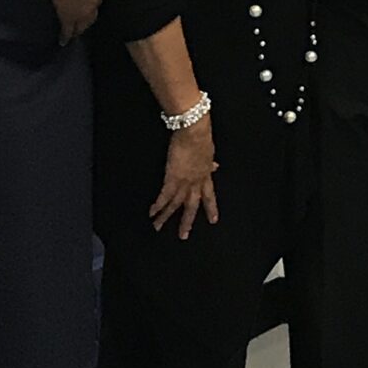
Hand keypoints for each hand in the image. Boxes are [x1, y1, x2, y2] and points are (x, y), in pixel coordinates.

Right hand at [44, 0, 108, 43]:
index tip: (89, 1)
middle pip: (92, 14)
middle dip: (89, 17)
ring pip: (82, 25)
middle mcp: (92, 4)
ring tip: (76, 34)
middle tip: (85, 21)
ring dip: (80, 29)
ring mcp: (80, 13)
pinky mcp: (67, 17)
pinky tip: (63, 42)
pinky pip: (67, 30)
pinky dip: (65, 36)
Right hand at [150, 122, 218, 238]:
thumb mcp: (209, 152)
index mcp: (205, 175)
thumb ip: (209, 163)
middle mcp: (196, 182)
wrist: (194, 131)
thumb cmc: (201, 137)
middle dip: (187, 221)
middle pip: (192, 206)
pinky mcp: (172, 178)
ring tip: (158, 228)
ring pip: (175, 204)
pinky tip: (152, 213)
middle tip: (183, 235)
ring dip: (166, 217)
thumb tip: (215, 166)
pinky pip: (164, 196)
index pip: (209, 195)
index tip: (213, 220)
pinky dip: (158, 205)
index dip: (211, 208)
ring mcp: (184, 181)